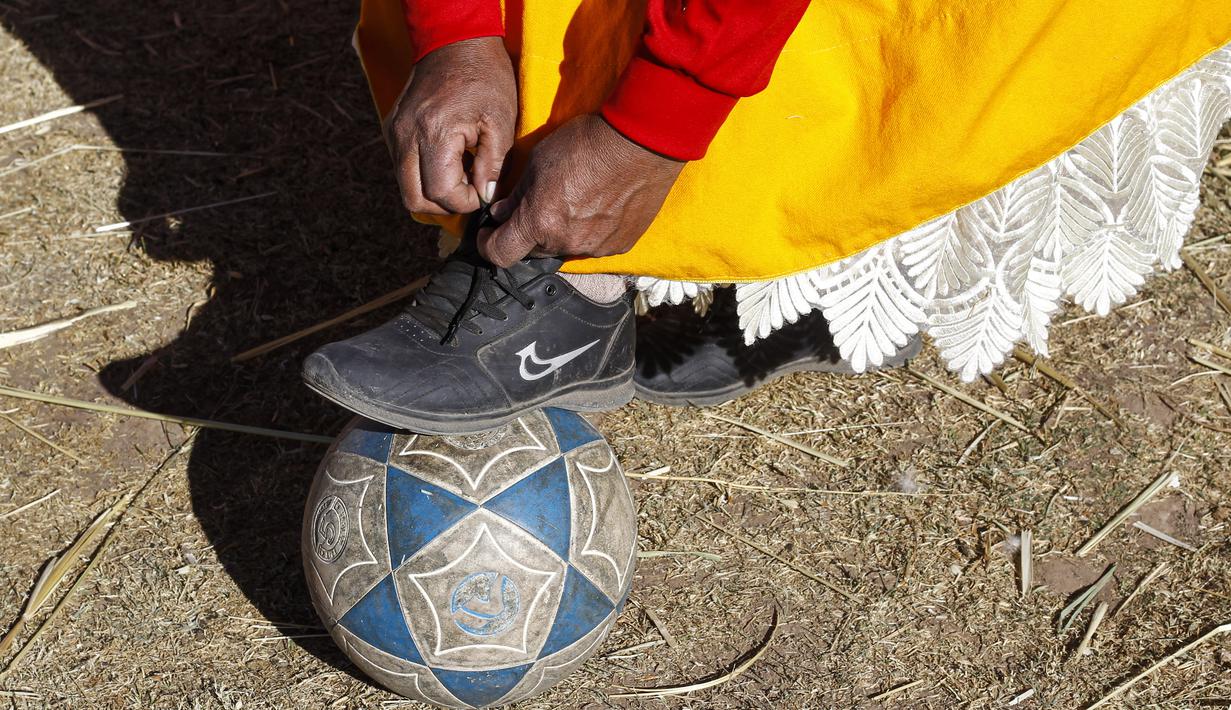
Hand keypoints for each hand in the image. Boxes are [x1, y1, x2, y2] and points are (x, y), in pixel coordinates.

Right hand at [389, 37, 515, 214]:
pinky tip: (449, 160)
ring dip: (433, 191)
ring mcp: (394, 132)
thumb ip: (493, 165)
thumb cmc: (485, 78)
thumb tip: (485, 198)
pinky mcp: (391, 129)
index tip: (483, 193)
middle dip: (444, 205)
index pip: (440, 192)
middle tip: (469, 192)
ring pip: (405, 186)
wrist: (455, 41)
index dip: (465, 202)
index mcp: (434, 132)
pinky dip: (424, 174)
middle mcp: (406, 135)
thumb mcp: (501, 122)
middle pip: (414, 199)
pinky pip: (402, 167)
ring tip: (461, 173)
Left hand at [477, 115, 684, 266]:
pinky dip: (589, 232)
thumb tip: (501, 212)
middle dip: (527, 234)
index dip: (488, 245)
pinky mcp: (620, 245)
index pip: (499, 253)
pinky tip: (598, 207)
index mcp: (538, 222)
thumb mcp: (539, 161)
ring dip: (560, 233)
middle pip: (533, 252)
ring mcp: (595, 247)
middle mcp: (564, 242)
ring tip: (573, 203)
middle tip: (535, 208)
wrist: (641, 142)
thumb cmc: (586, 144)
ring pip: (565, 248)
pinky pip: (595, 245)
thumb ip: (516, 195)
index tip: (489, 233)